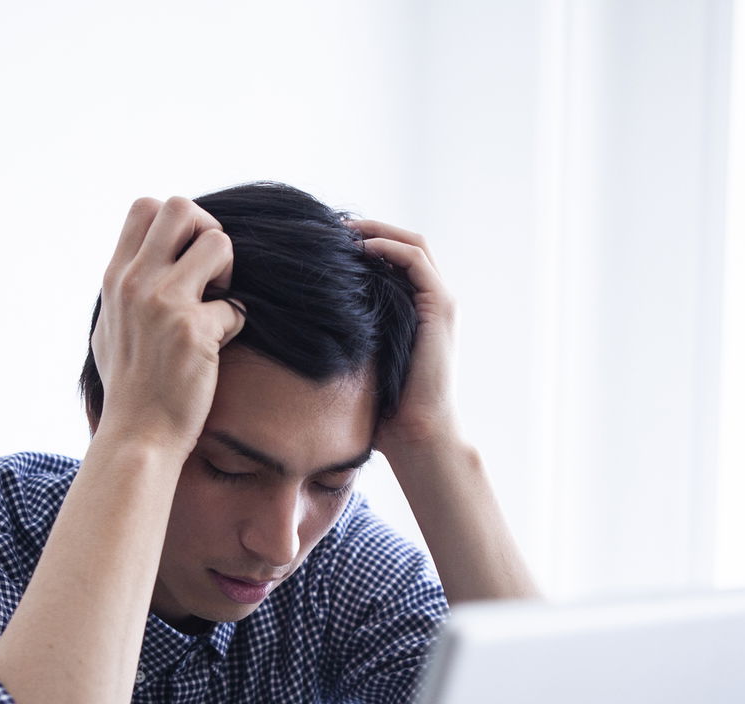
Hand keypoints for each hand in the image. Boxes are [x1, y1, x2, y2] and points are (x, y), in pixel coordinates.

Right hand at [89, 197, 244, 453]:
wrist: (138, 434)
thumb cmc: (129, 386)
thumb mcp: (110, 327)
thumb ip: (126, 289)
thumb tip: (142, 259)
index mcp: (115, 278)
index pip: (146, 207)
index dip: (177, 225)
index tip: (183, 260)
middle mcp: (135, 282)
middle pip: (180, 207)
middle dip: (206, 231)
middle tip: (209, 272)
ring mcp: (164, 303)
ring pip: (218, 242)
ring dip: (227, 272)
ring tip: (216, 305)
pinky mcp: (194, 330)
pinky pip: (235, 305)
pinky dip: (234, 324)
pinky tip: (217, 349)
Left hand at [349, 219, 459, 455]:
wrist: (417, 436)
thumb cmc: (384, 411)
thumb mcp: (359, 362)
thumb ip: (347, 338)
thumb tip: (303, 327)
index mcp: (417, 311)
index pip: (393, 260)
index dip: (363, 243)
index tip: (326, 243)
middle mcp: (433, 301)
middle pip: (403, 244)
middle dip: (367, 229)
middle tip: (329, 226)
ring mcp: (440, 302)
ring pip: (412, 244)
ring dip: (375, 230)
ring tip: (340, 230)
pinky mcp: (441, 307)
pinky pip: (415, 259)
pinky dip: (387, 245)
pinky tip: (358, 248)